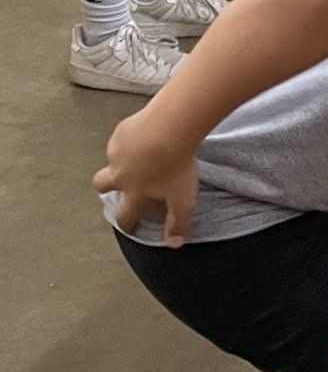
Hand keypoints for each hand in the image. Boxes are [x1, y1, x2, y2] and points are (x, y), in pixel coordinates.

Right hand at [94, 108, 199, 245]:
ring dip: (121, 160)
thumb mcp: (183, 200)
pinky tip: (145, 135)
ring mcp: (116, 151)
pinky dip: (129, 140)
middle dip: (105, 186)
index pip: (124, 215)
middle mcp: (119, 173)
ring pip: (111, 159)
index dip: (126, 223)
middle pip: (100, 183)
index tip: (129, 225)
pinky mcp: (120, 131)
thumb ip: (177, 223)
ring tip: (142, 153)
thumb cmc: (177, 166)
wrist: (170, 128)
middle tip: (118, 183)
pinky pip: (121, 138)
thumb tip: (173, 244)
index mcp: (133, 193)